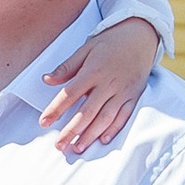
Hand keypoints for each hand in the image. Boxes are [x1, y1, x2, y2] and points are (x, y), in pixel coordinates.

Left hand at [42, 17, 160, 159]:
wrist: (141, 35)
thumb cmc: (110, 42)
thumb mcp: (86, 48)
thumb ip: (66, 67)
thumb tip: (46, 79)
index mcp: (93, 71)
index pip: (70, 93)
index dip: (55, 109)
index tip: (43, 122)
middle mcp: (108, 83)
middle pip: (87, 112)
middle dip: (71, 130)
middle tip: (59, 145)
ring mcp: (123, 91)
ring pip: (105, 118)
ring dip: (90, 135)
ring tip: (77, 148)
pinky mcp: (134, 96)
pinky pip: (124, 116)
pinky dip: (114, 129)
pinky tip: (102, 140)